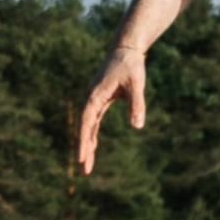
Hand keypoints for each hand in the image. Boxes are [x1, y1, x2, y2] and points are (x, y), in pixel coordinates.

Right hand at [76, 45, 149, 174]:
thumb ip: (136, 104)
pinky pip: (93, 121)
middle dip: (84, 149)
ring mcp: (94, 100)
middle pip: (85, 128)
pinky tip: (92, 146)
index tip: (81, 157)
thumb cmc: (130, 65)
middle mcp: (90, 99)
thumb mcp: (136, 84)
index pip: (87, 123)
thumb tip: (137, 126)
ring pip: (88, 127)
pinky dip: (92, 134)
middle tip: (84, 170)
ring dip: (87, 144)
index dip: (84, 141)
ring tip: (86, 164)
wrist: (126, 49)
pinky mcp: (100, 100)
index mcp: (95, 96)